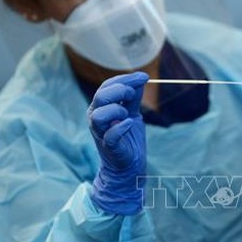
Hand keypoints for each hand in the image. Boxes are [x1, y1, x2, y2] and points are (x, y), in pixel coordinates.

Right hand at [87, 71, 148, 214]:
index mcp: (101, 107)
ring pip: (98, 116)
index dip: (125, 79)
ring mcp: (100, 133)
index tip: (144, 77)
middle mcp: (96, 118)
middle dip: (120, 91)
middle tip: (133, 95)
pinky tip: (129, 124)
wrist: (130, 164)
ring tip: (128, 114)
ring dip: (116, 110)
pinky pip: (110, 135)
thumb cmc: (129, 136)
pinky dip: (120, 127)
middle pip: (100, 97)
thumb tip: (141, 78)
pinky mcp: (108, 147)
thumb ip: (134, 97)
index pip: (107, 86)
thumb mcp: (132, 112)